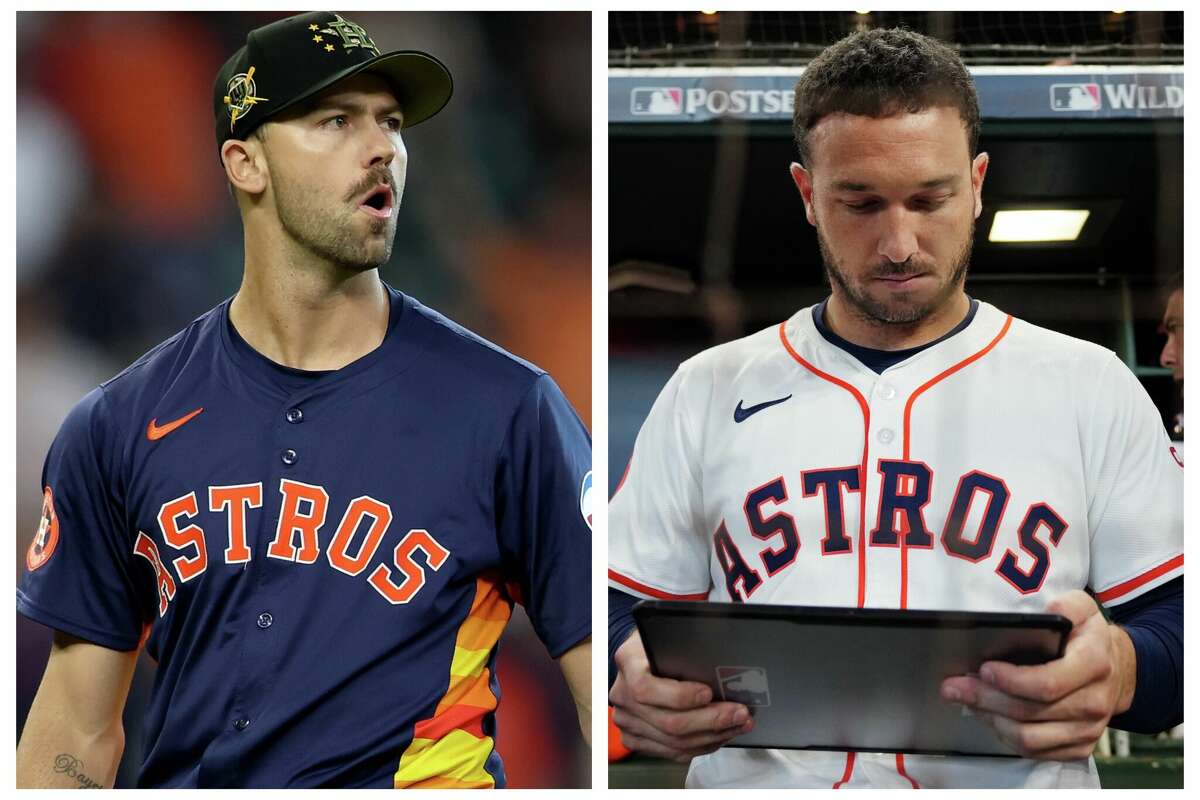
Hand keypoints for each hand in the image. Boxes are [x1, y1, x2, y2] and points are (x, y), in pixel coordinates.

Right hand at [609, 630, 753, 761]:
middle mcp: (622, 695)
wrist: (641, 658)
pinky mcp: (635, 739)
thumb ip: (687, 644)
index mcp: (627, 663)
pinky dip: (701, 746)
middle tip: (740, 713)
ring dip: (713, 736)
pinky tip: (721, 735)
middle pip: (668, 722)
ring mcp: (627, 721)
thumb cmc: (661, 643)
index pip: (646, 688)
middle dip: (711, 720)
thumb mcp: (669, 633)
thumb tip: (723, 650)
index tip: (709, 692)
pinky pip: (672, 752)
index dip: (680, 696)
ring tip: (739, 725)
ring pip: (674, 742)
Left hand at [940, 590, 1135, 760]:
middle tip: (954, 686)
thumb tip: (1041, 613)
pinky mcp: (1079, 746)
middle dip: (985, 698)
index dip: (1011, 681)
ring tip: (968, 700)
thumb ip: (1064, 606)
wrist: (1117, 668)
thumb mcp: (1081, 608)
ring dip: (990, 719)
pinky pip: (1035, 752)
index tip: (983, 669)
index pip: (1047, 684)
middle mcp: (1094, 702)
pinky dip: (1005, 735)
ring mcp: (1088, 729)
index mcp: (1094, 664)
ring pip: (1029, 738)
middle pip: (1030, 713)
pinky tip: (989, 715)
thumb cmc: (1087, 636)